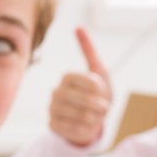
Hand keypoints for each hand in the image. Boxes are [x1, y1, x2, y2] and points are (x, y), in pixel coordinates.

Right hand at [49, 27, 111, 147]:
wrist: (91, 120)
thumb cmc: (97, 94)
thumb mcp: (99, 71)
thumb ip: (89, 51)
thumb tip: (78, 27)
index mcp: (67, 77)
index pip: (87, 80)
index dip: (99, 88)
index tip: (101, 91)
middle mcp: (56, 92)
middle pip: (84, 100)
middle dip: (99, 105)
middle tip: (103, 107)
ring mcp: (53, 109)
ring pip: (80, 116)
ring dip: (94, 117)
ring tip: (95, 116)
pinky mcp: (53, 125)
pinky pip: (75, 128)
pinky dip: (86, 128)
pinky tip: (84, 125)